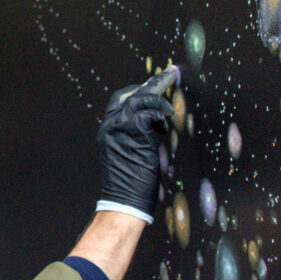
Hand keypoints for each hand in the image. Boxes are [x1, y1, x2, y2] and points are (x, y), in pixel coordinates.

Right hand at [95, 67, 176, 222]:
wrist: (123, 203)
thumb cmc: (130, 185)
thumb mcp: (129, 155)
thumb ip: (135, 138)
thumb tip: (152, 127)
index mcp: (107, 132)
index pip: (119, 102)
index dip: (136, 93)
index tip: (153, 89)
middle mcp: (109, 127)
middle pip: (127, 95)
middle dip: (150, 85)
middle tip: (168, 76)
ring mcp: (118, 129)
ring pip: (138, 99)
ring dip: (159, 97)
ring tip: (172, 101)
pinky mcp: (132, 134)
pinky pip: (148, 114)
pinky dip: (160, 116)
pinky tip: (165, 125)